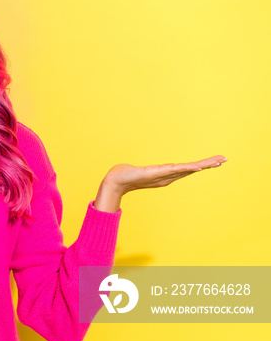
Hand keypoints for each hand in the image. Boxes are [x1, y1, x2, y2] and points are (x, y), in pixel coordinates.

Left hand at [104, 155, 226, 194]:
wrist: (115, 181)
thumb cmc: (126, 176)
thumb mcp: (140, 171)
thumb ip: (145, 171)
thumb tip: (144, 170)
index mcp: (166, 175)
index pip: (187, 169)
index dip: (200, 165)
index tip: (215, 161)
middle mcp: (167, 176)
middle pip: (191, 169)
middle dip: (208, 164)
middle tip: (224, 159)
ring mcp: (163, 175)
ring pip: (187, 169)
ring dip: (203, 165)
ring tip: (217, 161)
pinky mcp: (157, 173)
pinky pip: (175, 170)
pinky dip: (187, 169)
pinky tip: (197, 167)